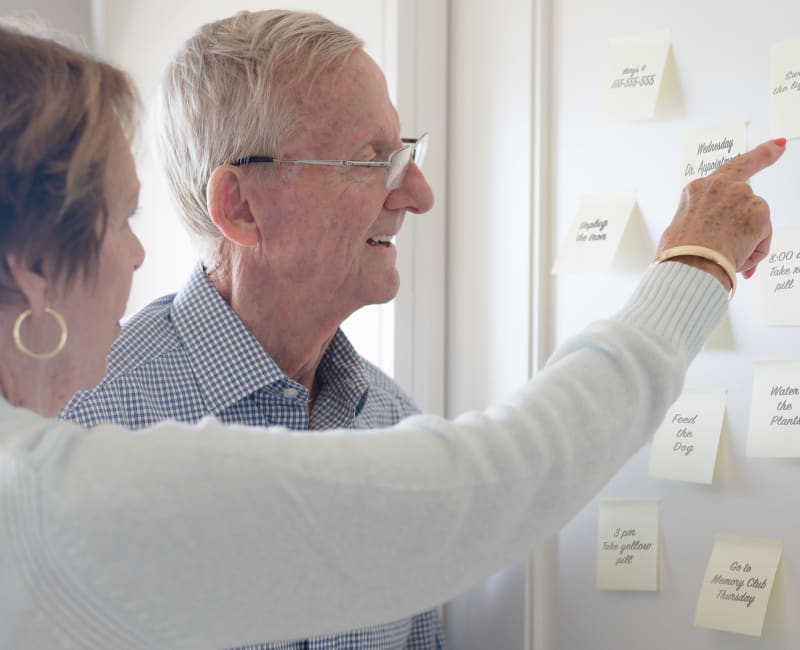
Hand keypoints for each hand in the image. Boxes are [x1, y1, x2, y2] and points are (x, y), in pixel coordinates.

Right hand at [656, 139, 785, 284]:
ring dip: (747, 241)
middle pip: (748, 183)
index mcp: (697, 190)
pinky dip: (754, 251)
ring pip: (755, 219)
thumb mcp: (680, 231)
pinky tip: (738, 258)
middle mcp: (720, 186)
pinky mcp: (758, 211)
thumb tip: (717, 241)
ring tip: (727, 256)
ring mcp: (741, 195)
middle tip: (779, 147)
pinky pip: (763, 236)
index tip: (777, 144)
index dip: (759, 153)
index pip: (731, 168)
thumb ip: (702, 223)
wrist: (690, 265)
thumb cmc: (679, 252)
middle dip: (765, 162)